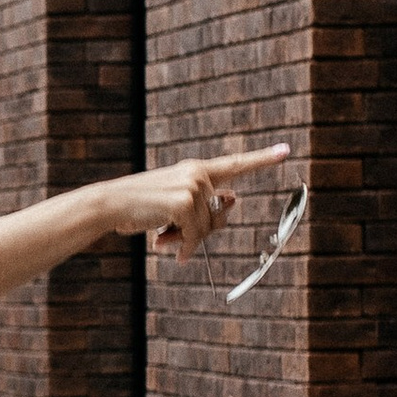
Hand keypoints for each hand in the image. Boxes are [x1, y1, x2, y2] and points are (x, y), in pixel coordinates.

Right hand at [107, 145, 289, 259]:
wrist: (110, 204)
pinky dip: (183, 246)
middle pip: (221, 214)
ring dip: (187, 240)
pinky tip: (163, 245)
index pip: (235, 164)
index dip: (262, 159)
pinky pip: (195, 235)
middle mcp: (198, 173)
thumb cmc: (141, 207)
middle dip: (202, 231)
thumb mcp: (174, 205)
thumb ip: (203, 205)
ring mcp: (194, 186)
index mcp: (196, 169)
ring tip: (162, 237)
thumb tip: (234, 200)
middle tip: (172, 237)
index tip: (286, 150)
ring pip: (208, 228)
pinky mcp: (185, 202)